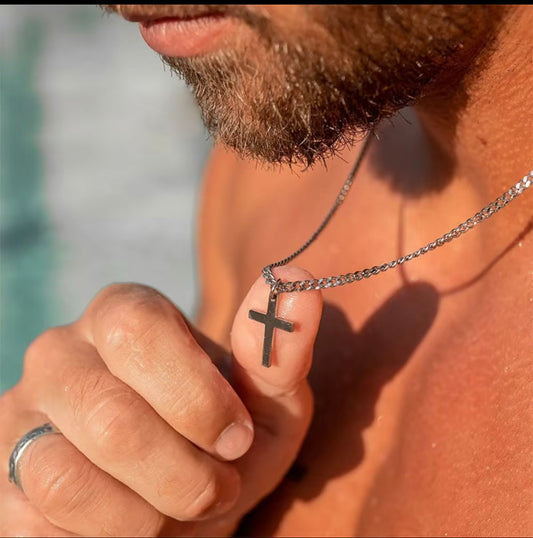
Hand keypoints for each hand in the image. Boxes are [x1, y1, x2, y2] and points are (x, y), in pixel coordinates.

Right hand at [0, 266, 321, 536]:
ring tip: (175, 509)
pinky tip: (130, 519)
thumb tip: (300, 288)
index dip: (195, 395)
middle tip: (217, 486)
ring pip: (64, 478)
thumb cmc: (226, 439)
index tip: (237, 437)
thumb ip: (279, 349)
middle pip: (109, 417)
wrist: (179, 490)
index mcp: (124, 313)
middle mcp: (62, 352)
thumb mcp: (268, 400)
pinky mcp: (0, 478)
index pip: (139, 331)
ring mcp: (21, 414)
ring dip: (144, 516)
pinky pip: (39, 524)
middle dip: (181, 473)